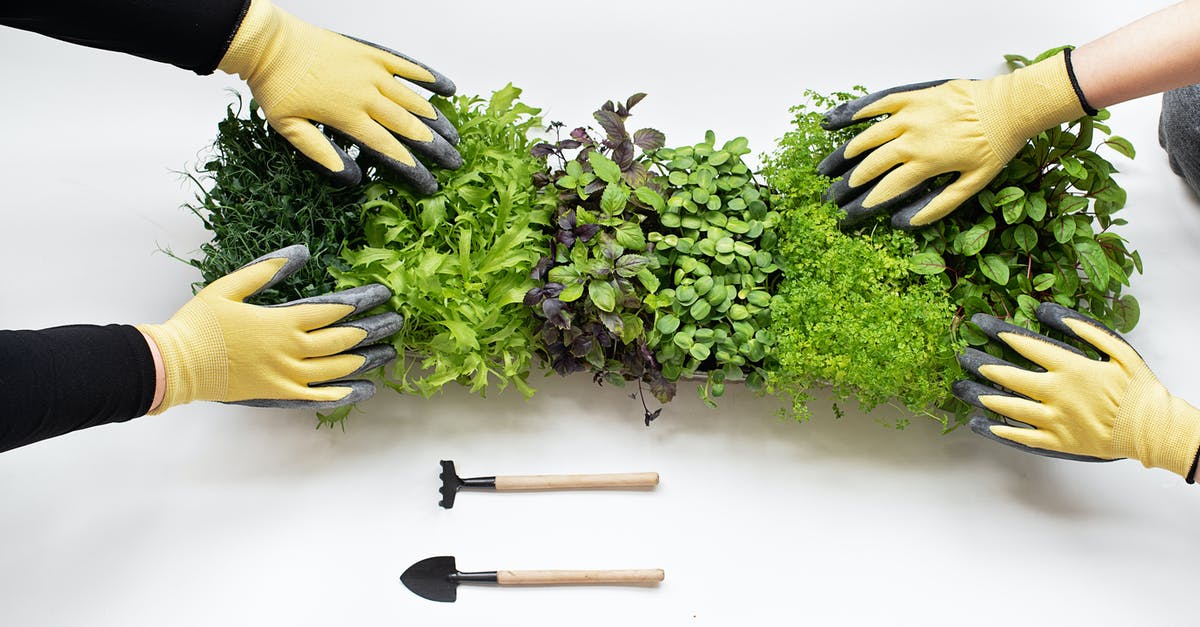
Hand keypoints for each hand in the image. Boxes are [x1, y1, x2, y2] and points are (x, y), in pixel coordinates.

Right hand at [138, 245, 400, 412]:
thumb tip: (303, 251)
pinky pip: (320, 397)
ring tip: (390, 351)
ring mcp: (286, 376)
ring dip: (368, 359)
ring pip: (339, 369)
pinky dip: (346, 393)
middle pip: (345, 340)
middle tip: (398, 322)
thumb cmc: (199, 322)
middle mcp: (291, 350)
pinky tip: (367, 388)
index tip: (384, 294)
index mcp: (282, 321)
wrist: (175, 364)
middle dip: (375, 329)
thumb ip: (269, 267)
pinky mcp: (279, 395)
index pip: (335, 309)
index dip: (363, 300)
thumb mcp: (231, 285)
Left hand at [218, 0, 460, 190]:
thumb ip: (321, 154)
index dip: (414, 170)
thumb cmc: (276, 87)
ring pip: (414, 100)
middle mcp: (366, 94)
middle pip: (410, 127)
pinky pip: (408, 65)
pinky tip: (448, 89)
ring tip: (455, 136)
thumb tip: (352, 179)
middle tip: (455, 163)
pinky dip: (430, 77)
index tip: (432, 185)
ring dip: (438, 120)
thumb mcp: (290, 129)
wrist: (269, 44)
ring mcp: (373, 71)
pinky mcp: (372, 53)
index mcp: (348, 116)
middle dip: (436, 149)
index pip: (390, 149)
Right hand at [818, 51, 1087, 228]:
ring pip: (870, 135)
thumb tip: (905, 222)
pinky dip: (860, 111)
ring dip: (849, 152)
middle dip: (849, 182)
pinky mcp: (914, 96)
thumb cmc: (996, 146)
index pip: (886, 188)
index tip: (850, 214)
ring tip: (833, 164)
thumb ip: (939, 205)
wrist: (1011, 105)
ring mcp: (910, 114)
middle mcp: (912, 138)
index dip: (866, 203)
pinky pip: (881, 102)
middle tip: (832, 195)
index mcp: (925, 162)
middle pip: (872, 164)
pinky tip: (842, 120)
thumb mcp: (973, 183)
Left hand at [953, 302, 1199, 479]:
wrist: (1154, 429)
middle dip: (981, 364)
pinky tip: (979, 424)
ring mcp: (1055, 421)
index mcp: (1071, 369)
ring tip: (961, 388)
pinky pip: (1021, 437)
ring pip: (1008, 407)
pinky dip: (998, 431)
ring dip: (981, 396)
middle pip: (1009, 376)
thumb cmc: (1138, 388)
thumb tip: (1050, 312)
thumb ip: (1085, 329)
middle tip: (961, 356)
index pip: (1026, 346)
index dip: (1000, 332)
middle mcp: (1057, 394)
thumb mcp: (1118, 350)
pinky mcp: (1058, 443)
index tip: (980, 324)